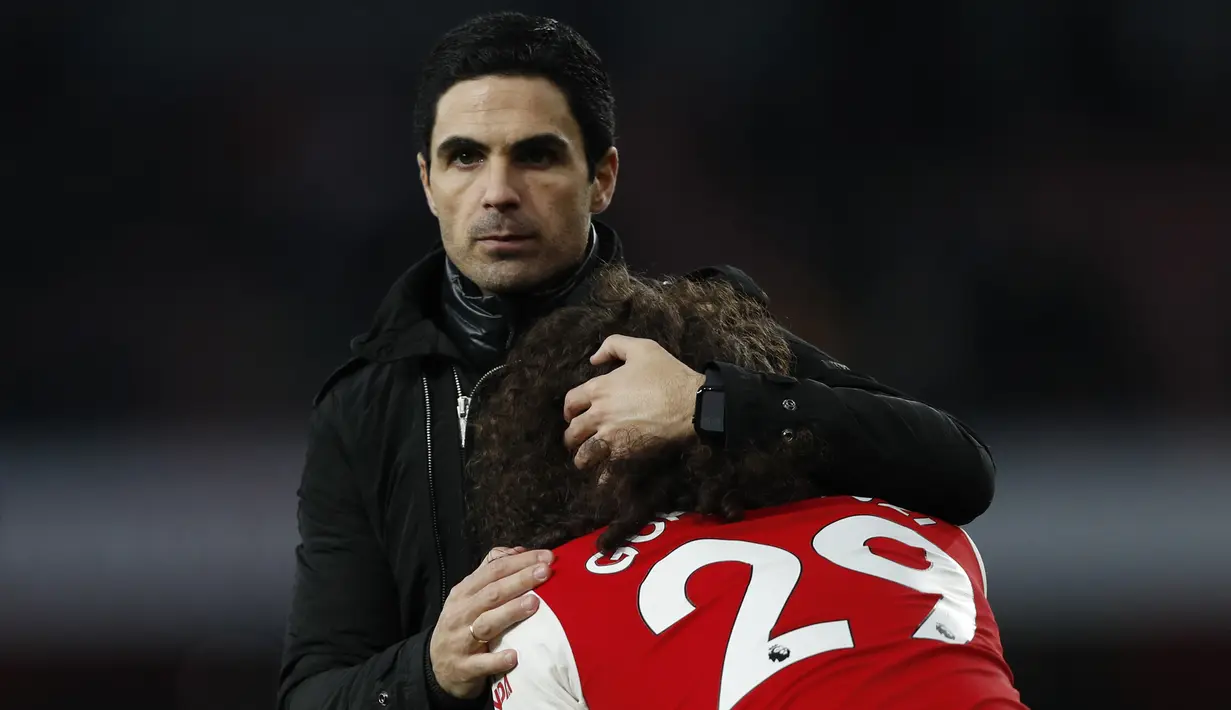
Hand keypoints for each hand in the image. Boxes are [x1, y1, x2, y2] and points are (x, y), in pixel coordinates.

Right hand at [429, 547, 552, 698]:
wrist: (439, 667)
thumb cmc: (462, 625)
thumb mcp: (469, 595)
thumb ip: (491, 571)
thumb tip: (518, 550)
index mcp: (464, 592)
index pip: (493, 571)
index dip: (520, 562)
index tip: (547, 557)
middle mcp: (461, 613)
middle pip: (492, 593)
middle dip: (520, 580)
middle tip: (545, 572)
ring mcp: (461, 641)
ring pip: (487, 624)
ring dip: (510, 612)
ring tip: (534, 603)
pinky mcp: (464, 667)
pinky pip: (481, 663)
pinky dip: (497, 660)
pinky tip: (514, 656)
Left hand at [563, 335, 704, 468]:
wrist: (691, 404)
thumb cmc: (668, 375)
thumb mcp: (641, 348)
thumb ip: (613, 346)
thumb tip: (594, 359)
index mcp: (599, 389)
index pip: (570, 402)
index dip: (569, 408)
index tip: (573, 414)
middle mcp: (599, 415)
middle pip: (573, 430)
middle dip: (572, 435)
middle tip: (577, 438)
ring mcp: (611, 437)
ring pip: (583, 453)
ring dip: (581, 456)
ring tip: (585, 458)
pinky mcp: (625, 454)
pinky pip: (606, 471)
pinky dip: (601, 477)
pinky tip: (601, 480)